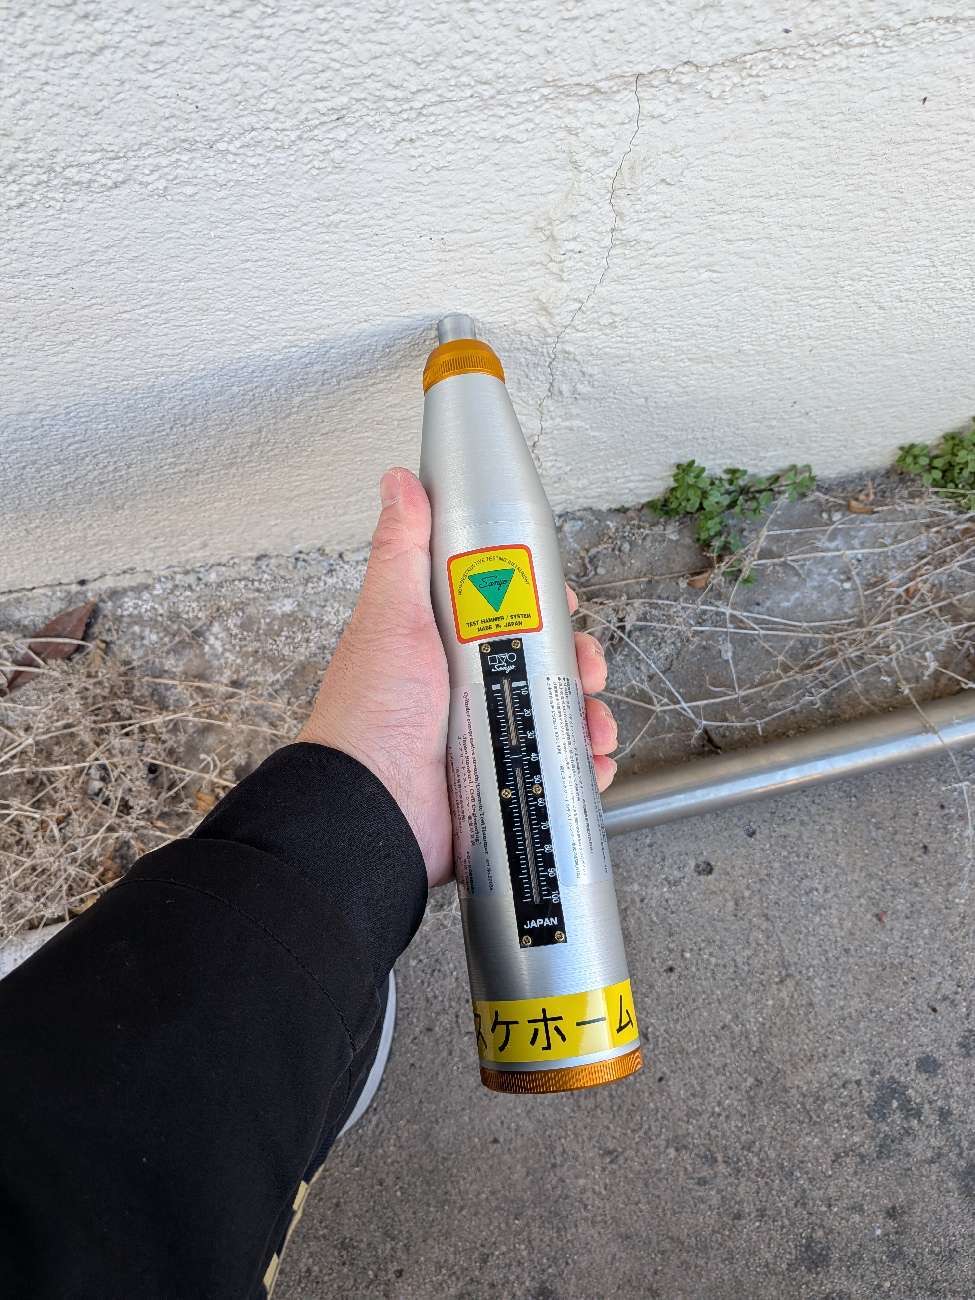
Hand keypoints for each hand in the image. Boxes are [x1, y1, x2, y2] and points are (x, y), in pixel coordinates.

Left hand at [299, 467, 618, 886]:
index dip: (544, 606)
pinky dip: (582, 766)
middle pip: (543, 664)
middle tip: (589, 671)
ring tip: (598, 727)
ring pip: (557, 716)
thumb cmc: (373, 714)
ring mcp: (483, 738)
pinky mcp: (499, 783)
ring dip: (591, 716)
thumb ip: (402, 549)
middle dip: (579, 665)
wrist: (369, 808)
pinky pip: (555, 769)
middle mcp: (464, 690)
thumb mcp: (391, 617)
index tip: (567, 605)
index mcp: (443, 646)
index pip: (508, 612)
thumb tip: (400, 481)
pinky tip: (594, 764)